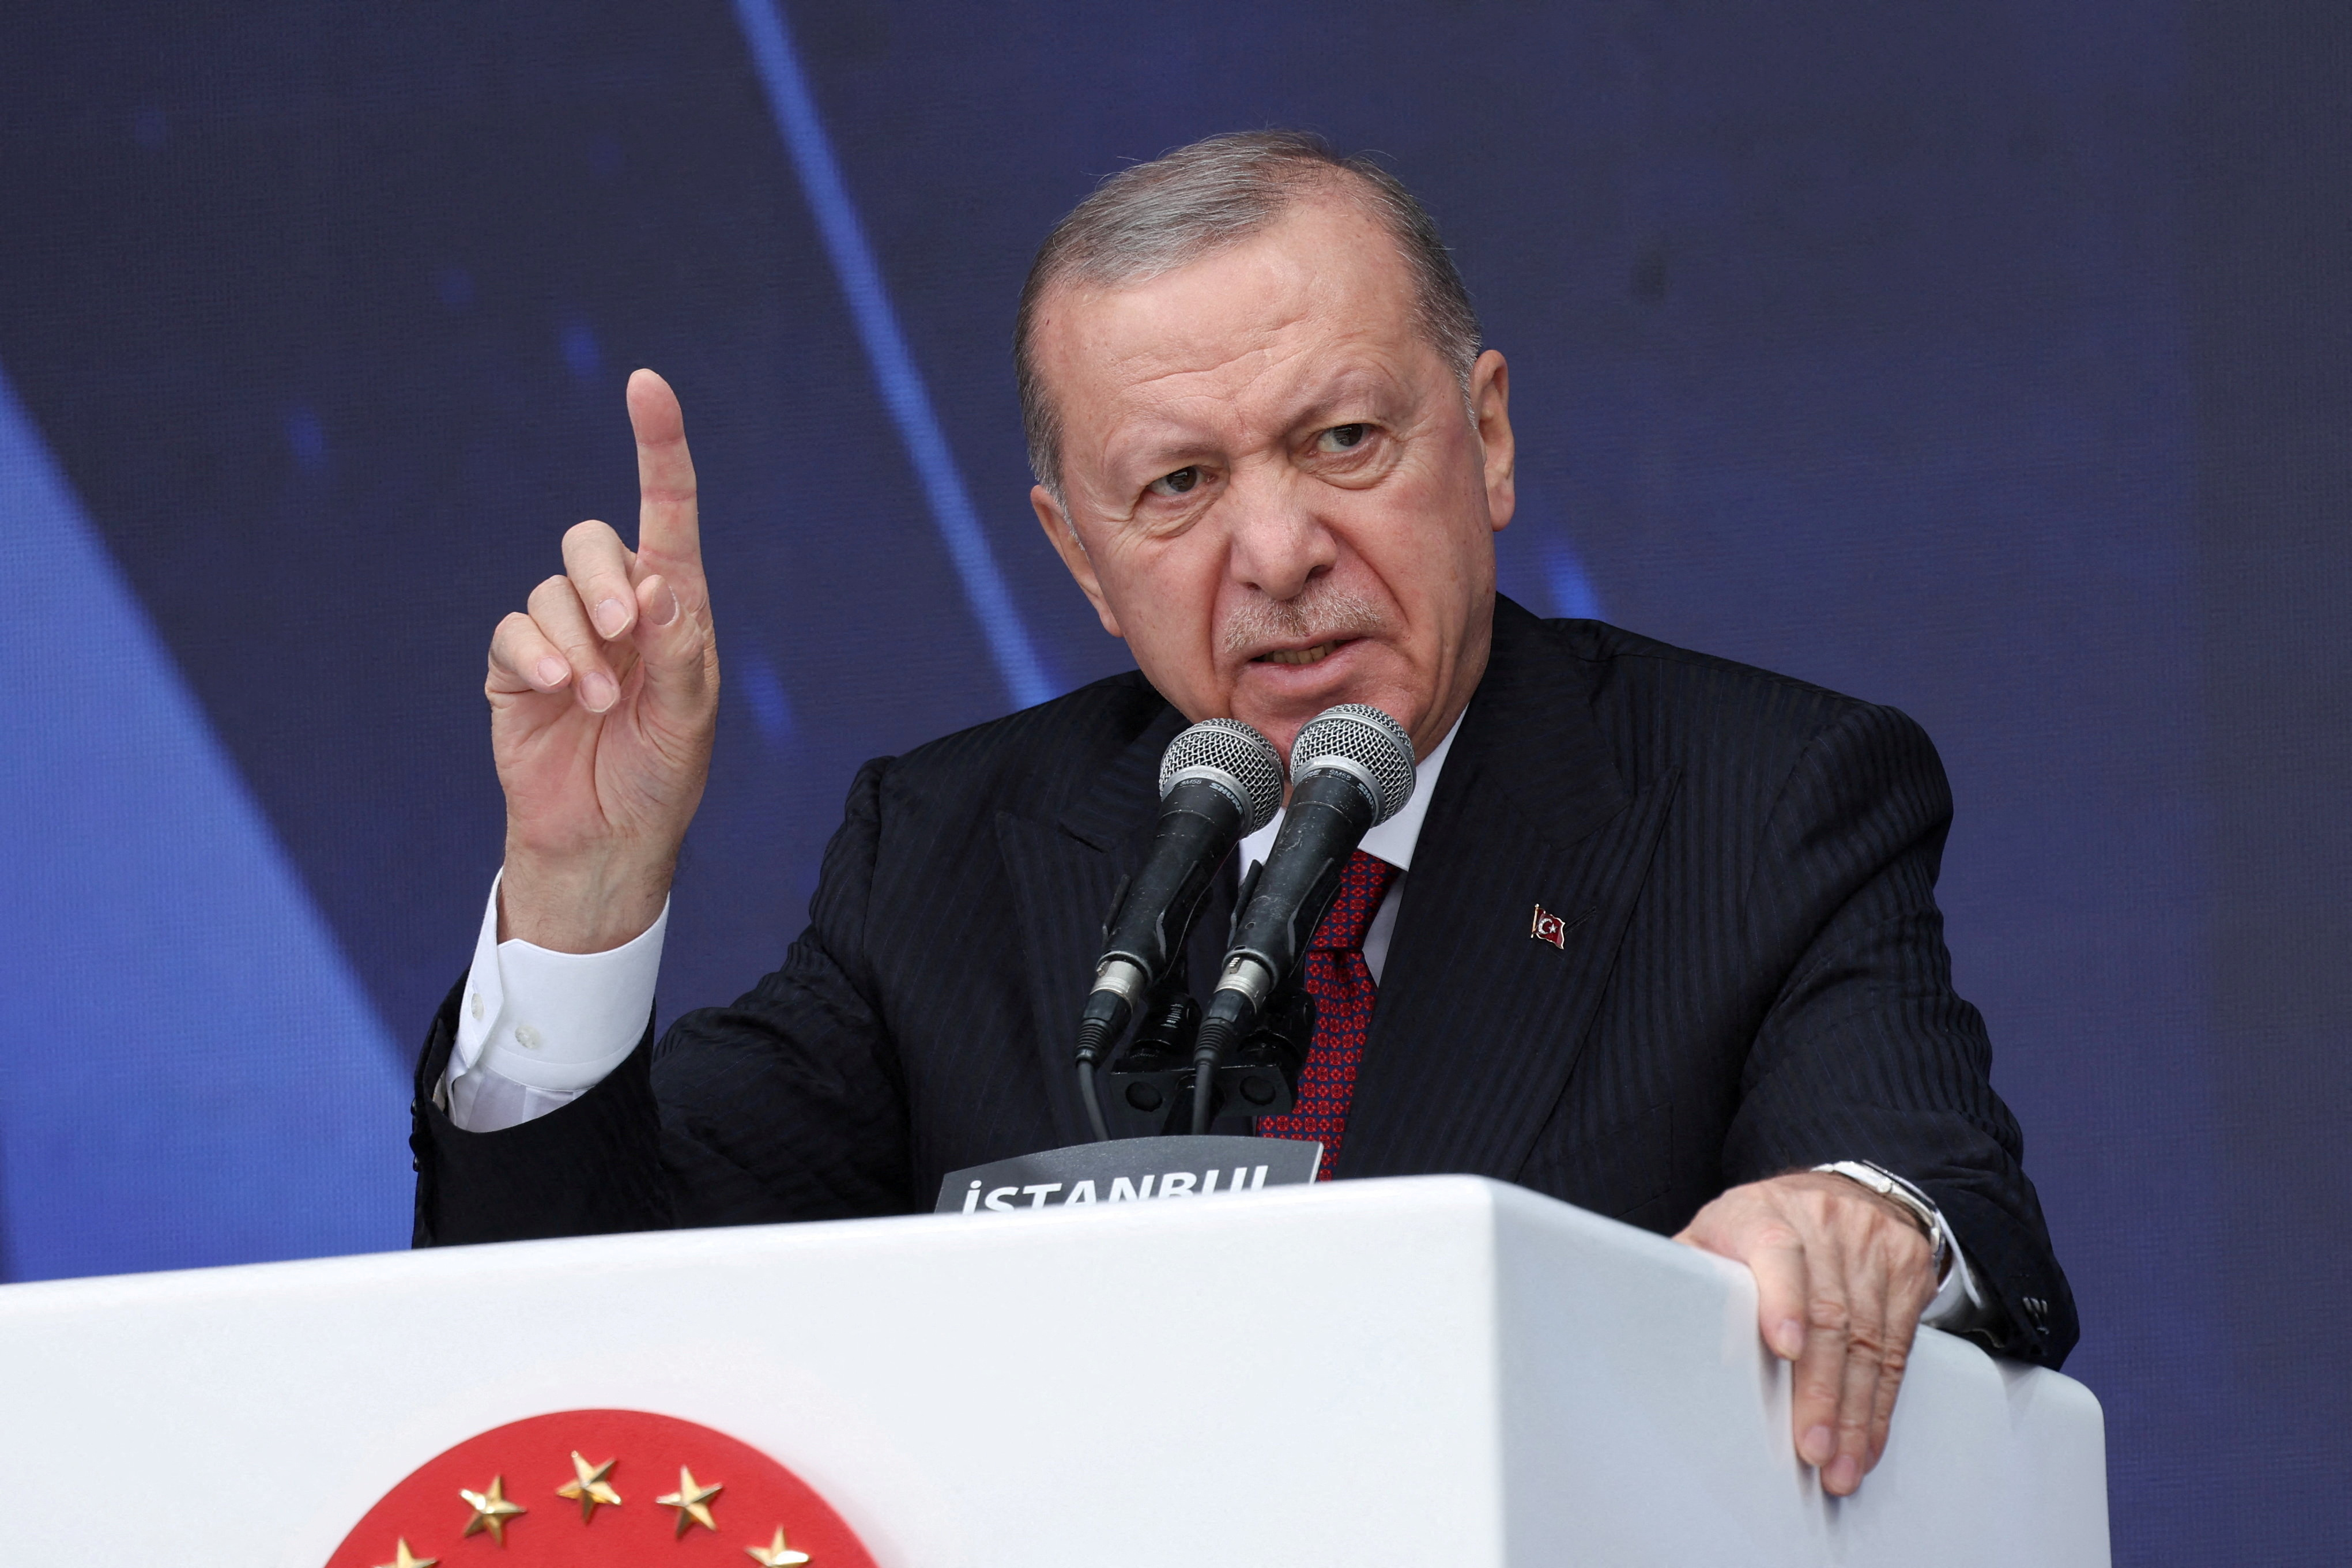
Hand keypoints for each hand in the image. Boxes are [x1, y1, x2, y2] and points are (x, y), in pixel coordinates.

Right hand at [485, 369, 718, 951]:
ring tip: (596, 700)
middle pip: (593, 541)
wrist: (606, 841)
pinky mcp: (514, 666)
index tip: (646, 385)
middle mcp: (616, 610)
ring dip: (576, 639)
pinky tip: (557, 693)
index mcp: (673, 610)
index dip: (658, 448)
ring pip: (552, 590)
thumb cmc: (661, 778)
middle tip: (624, 633)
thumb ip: (678, 651)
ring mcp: (562, 635)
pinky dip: (535, 654)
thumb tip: (656, 584)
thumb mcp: (688, 719)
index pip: (668, 513)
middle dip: (604, 578)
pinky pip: (513, 630)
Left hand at [1676, 1171, 1938, 1495]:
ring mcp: (1872, 1247)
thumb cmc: (1758, 1227)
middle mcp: (1824, 1226)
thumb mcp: (1715, 1231)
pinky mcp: (1907, 1272)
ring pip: (1869, 1341)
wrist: (1842, 1193)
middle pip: (1830, 1314)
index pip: (1776, 1251)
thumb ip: (1689, 1272)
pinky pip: (1899, 1349)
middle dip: (1821, 1391)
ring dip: (1855, 1413)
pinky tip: (1867, 1440)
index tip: (1784, 1347)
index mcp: (1762, 1214)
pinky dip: (1881, 1404)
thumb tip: (1651, 1322)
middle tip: (1810, 1448)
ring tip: (1840, 1465)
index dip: (1781, 1299)